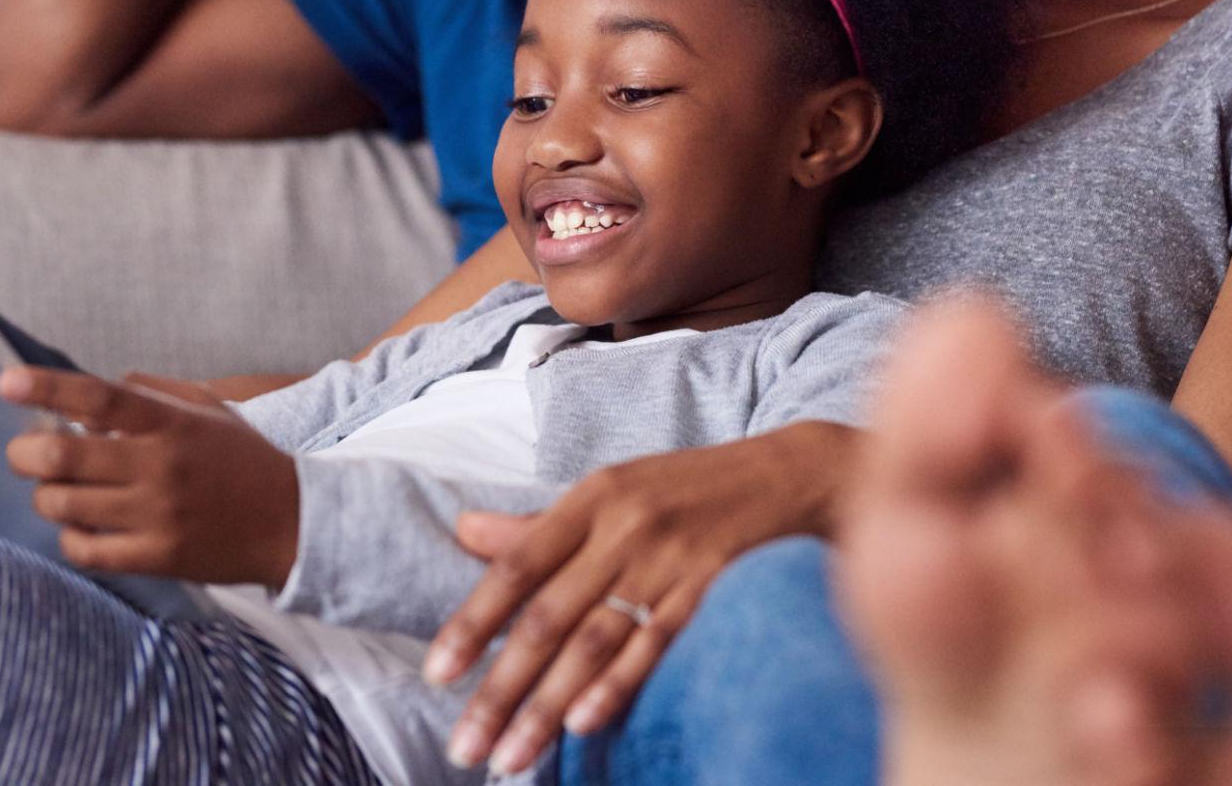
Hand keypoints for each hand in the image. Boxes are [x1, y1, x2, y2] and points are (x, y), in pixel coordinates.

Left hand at [0, 367, 299, 585]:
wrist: (291, 522)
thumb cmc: (242, 459)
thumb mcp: (206, 408)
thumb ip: (150, 391)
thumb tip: (89, 397)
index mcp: (170, 423)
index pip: (98, 397)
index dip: (46, 388)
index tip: (6, 382)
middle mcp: (159, 466)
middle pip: (62, 455)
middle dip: (24, 452)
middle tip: (25, 450)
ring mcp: (156, 515)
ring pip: (63, 504)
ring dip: (46, 494)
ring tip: (58, 489)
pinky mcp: (156, 557)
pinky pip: (84, 550)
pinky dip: (69, 536)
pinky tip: (80, 526)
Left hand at [426, 423, 855, 774]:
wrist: (794, 474)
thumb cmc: (691, 490)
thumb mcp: (613, 492)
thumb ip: (541, 526)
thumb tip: (464, 531)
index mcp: (592, 497)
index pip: (516, 566)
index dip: (473, 622)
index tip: (437, 675)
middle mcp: (624, 527)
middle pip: (546, 618)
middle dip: (499, 688)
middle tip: (463, 746)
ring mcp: (669, 561)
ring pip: (592, 642)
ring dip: (546, 707)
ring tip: (510, 758)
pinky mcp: (713, 590)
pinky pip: (656, 646)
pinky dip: (617, 686)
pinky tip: (582, 725)